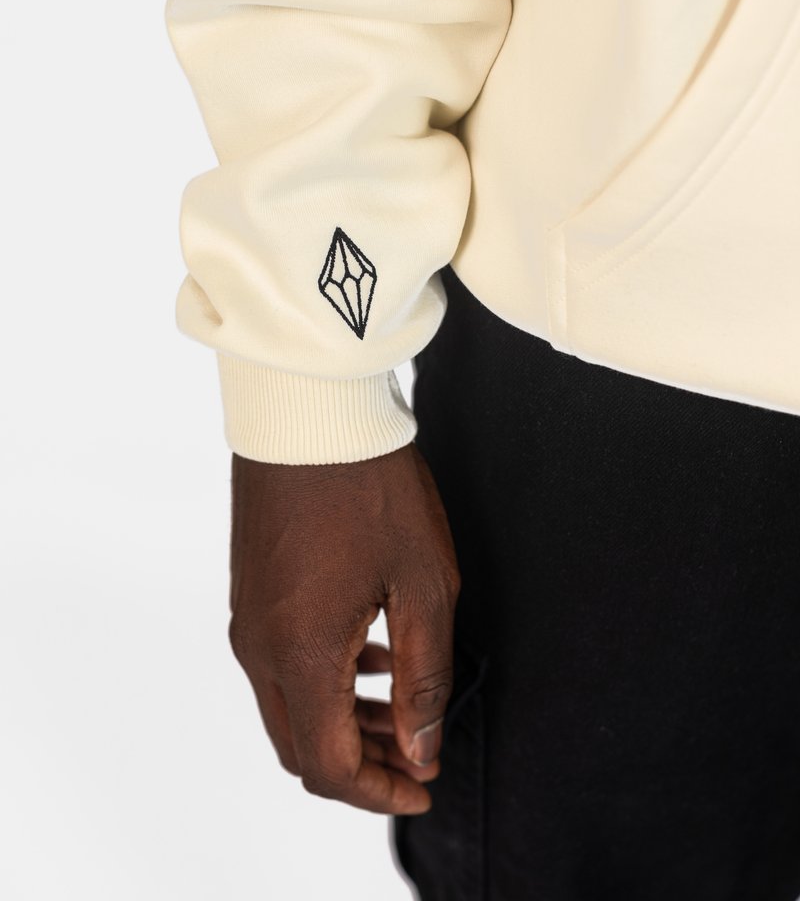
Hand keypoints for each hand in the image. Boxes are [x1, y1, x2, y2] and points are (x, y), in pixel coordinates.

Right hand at [227, 440, 460, 814]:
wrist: (310, 409)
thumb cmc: (371, 486)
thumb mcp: (423, 584)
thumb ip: (423, 678)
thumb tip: (420, 747)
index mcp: (299, 652)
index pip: (328, 766)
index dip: (379, 793)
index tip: (425, 786)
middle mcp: (259, 645)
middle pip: (301, 744)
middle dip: (360, 765)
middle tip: (415, 755)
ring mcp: (248, 615)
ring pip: (289, 703)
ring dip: (342, 720)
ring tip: (400, 706)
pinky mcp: (251, 589)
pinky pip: (280, 660)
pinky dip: (324, 678)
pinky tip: (373, 652)